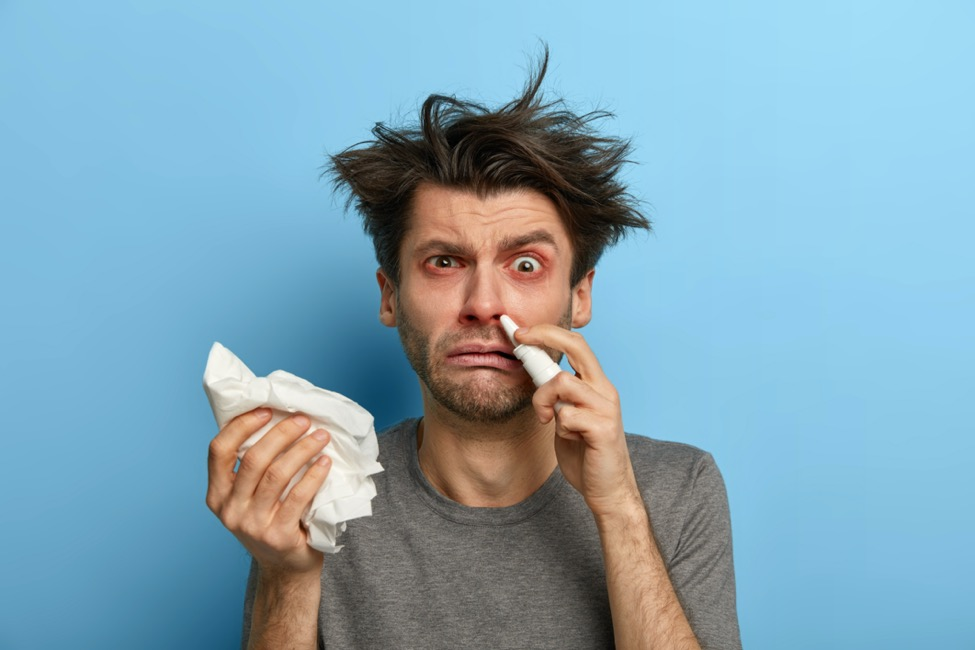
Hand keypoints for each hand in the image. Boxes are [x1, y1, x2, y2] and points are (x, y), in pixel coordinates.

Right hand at [206, 408, 331, 575]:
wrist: (285, 568)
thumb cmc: (270, 521)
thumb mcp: (249, 497)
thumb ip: (252, 468)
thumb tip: (276, 418)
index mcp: (217, 495)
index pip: (218, 450)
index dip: (241, 425)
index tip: (266, 409)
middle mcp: (229, 510)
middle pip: (253, 458)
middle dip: (281, 433)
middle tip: (303, 420)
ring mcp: (252, 525)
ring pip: (277, 475)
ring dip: (302, 449)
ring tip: (321, 436)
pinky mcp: (278, 536)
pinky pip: (298, 496)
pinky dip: (314, 475)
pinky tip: (326, 462)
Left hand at [514, 325, 641, 517]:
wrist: (608, 489)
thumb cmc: (585, 453)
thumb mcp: (567, 416)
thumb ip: (558, 397)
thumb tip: (534, 373)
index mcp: (596, 384)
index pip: (577, 345)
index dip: (548, 332)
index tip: (520, 330)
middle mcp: (605, 390)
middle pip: (577, 347)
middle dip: (544, 336)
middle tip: (519, 338)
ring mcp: (606, 408)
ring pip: (563, 382)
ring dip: (543, 399)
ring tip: (546, 418)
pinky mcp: (603, 429)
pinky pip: (567, 415)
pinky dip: (558, 425)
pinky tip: (567, 437)